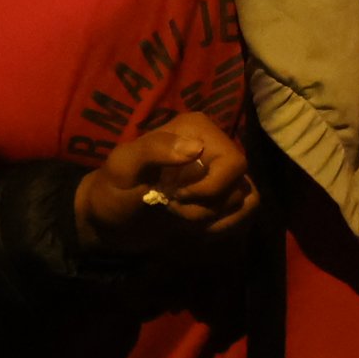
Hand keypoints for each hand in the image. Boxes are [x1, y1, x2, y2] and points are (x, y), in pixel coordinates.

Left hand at [73, 109, 259, 253]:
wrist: (112, 220)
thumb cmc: (114, 189)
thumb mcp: (123, 167)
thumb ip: (153, 150)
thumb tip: (196, 148)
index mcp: (197, 129)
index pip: (233, 162)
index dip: (209, 188)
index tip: (173, 196)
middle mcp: (215, 146)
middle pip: (241, 184)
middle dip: (206, 206)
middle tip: (174, 208)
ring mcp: (222, 172)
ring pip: (246, 200)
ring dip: (211, 218)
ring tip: (181, 217)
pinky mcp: (224, 196)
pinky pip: (246, 211)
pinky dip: (224, 225)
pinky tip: (197, 228)